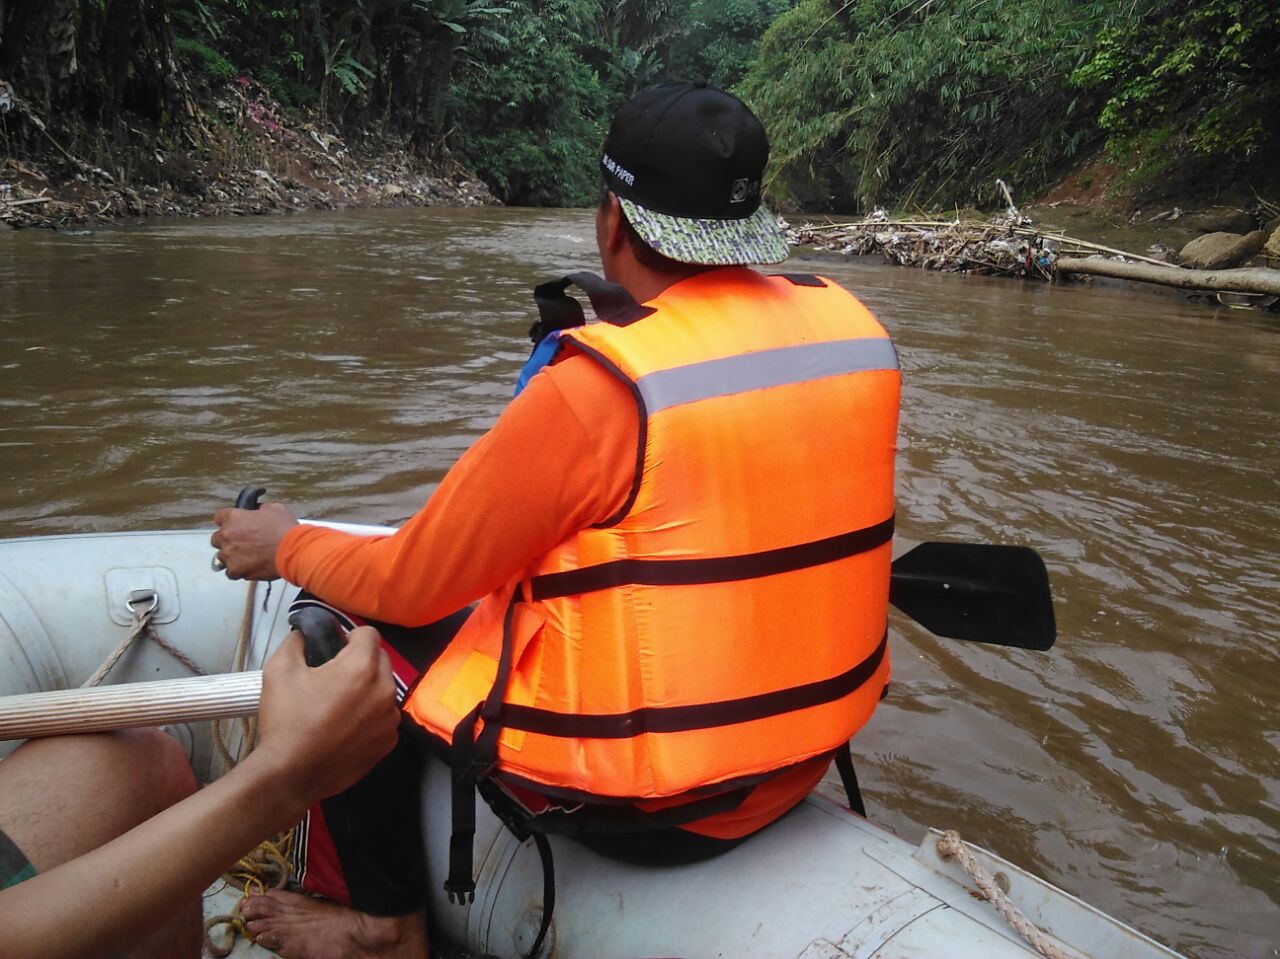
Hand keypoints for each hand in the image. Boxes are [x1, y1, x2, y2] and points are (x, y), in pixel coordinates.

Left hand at [210, 502, 298, 579]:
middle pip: (216, 539)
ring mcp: (229, 554)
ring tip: (245, 558)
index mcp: (233, 518)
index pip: (219, 517)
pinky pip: (230, 572)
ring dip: (231, 557)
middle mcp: (226, 536)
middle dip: (227, 541)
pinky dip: (238, 571)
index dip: (227, 522)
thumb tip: (258, 510)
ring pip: (220, 557)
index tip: (234, 525)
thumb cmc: (284, 530)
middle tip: (241, 543)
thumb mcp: (275, 509)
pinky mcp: (235, 570)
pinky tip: (248, 568)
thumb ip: (260, 509)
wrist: (292, 550)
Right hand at [251, 626, 398, 807]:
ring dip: (367, 689)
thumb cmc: (286, 720)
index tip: (334, 650)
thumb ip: (296, 642)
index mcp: (362, 667)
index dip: (350, 637)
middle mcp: (384, 689)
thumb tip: (305, 633)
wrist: (291, 774)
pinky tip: (346, 728)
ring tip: (339, 705)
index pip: (369, 634)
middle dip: (360, 662)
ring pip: (384, 689)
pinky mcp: (388, 742)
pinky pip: (384, 717)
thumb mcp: (279, 671)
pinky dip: (371, 717)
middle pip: (380, 660)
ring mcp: (390, 718)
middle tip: (333, 677)